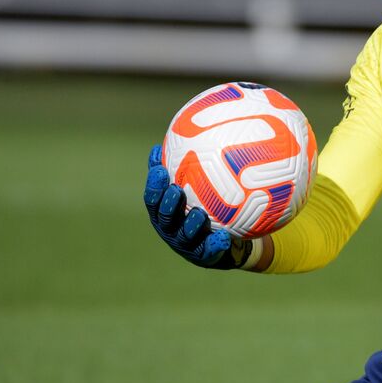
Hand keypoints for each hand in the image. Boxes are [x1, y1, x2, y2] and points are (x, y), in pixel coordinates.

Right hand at [143, 144, 234, 268]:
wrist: (228, 238)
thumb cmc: (208, 205)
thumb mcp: (197, 184)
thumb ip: (188, 163)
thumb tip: (187, 125)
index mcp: (164, 211)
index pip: (153, 197)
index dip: (154, 185)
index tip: (160, 169)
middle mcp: (171, 228)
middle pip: (163, 218)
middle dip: (167, 205)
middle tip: (175, 190)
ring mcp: (186, 245)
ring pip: (185, 236)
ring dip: (190, 225)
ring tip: (199, 214)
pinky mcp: (204, 257)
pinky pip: (210, 251)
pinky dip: (215, 244)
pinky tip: (223, 237)